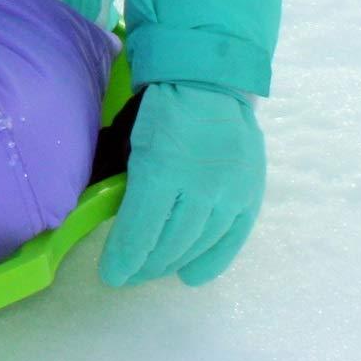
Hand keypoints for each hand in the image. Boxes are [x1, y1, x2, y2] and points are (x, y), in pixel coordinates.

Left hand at [99, 83, 264, 287]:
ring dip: (171, 264)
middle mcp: (200, 187)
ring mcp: (230, 194)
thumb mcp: (133, 140)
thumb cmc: (163, 109)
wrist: (212, 84)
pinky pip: (231, 240)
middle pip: (169, 243)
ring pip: (198, 245)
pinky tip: (190, 276)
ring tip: (152, 272)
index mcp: (162, 169)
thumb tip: (117, 221)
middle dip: (144, 265)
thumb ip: (130, 181)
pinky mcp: (250, 196)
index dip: (124, 259)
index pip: (141, 230)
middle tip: (127, 275)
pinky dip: (210, 262)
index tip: (110, 276)